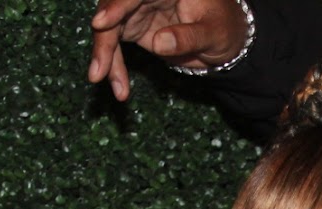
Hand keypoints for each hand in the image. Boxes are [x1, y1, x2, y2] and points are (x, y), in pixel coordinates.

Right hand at [88, 0, 250, 100]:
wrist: (224, 39)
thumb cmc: (223, 28)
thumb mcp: (213, 33)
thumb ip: (188, 37)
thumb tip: (159, 43)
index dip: (116, 6)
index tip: (101, 23)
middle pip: (114, 8)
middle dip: (103, 38)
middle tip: (98, 70)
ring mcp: (136, 9)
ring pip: (109, 28)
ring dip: (104, 56)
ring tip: (102, 81)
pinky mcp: (133, 27)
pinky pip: (114, 45)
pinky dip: (113, 65)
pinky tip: (119, 88)